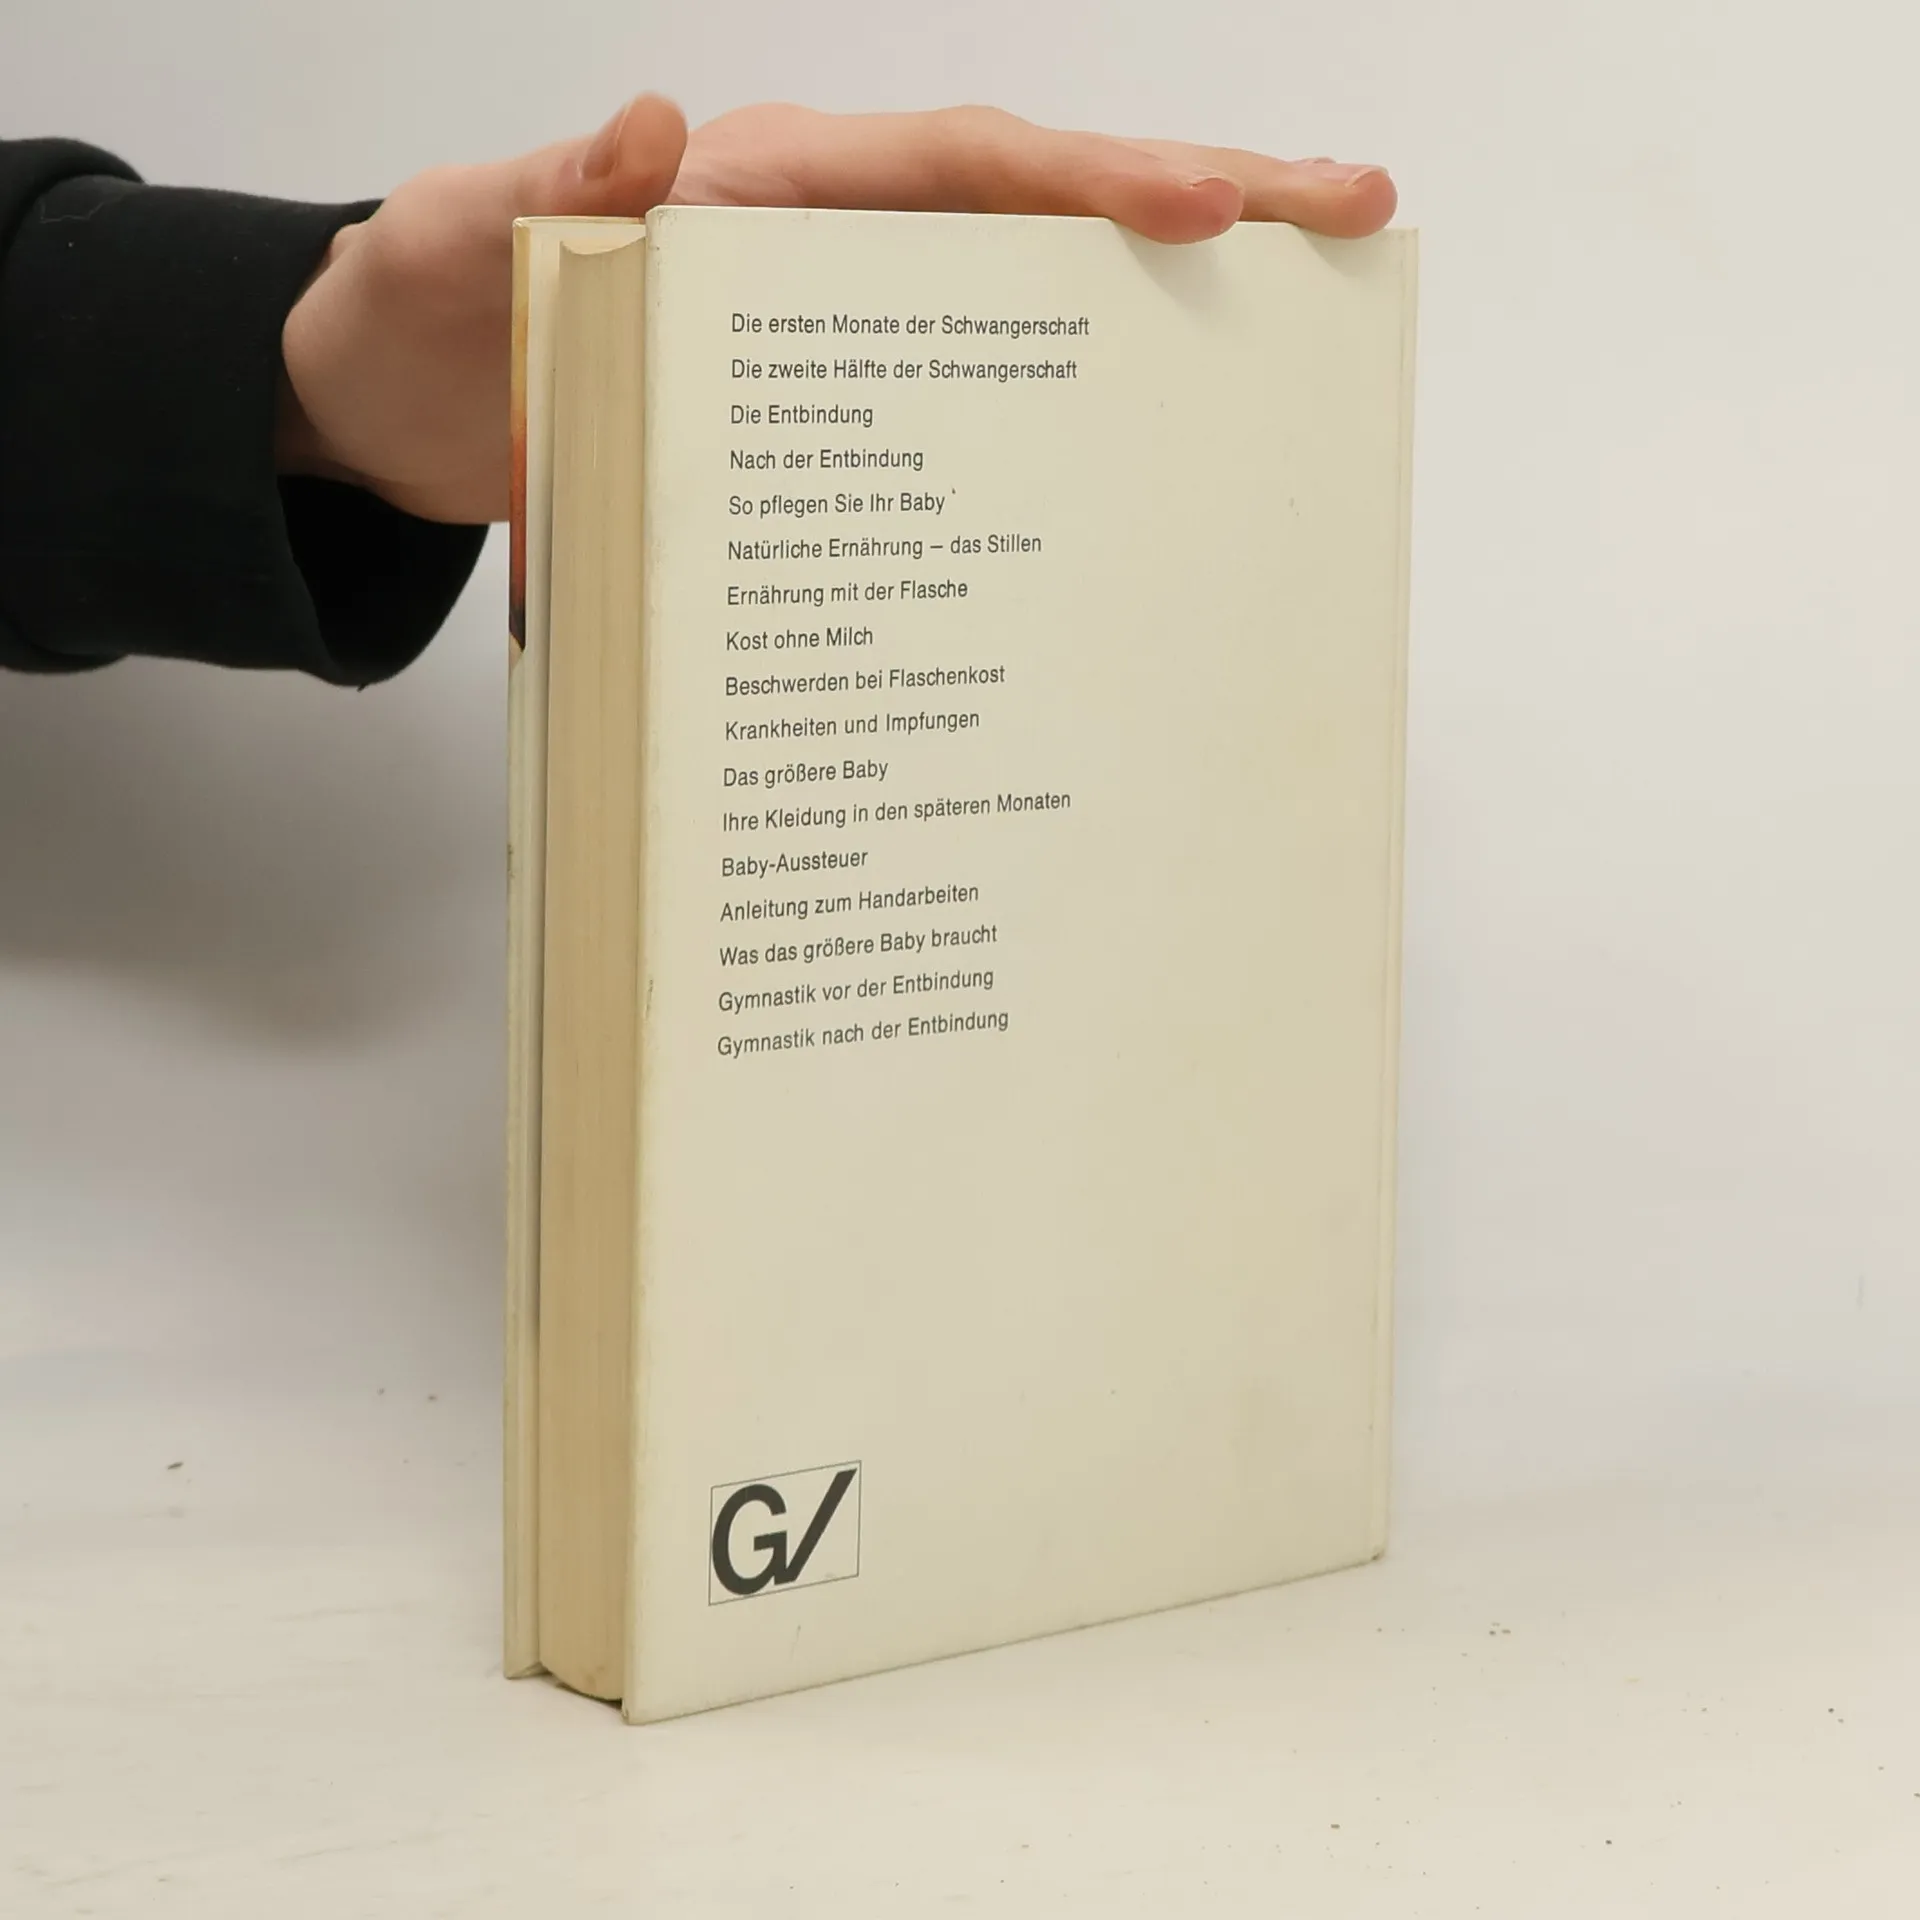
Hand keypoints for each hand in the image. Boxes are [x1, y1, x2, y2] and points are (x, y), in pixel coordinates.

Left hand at [280, 98, 1394, 524]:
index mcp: (767, 190)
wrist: (391, 410)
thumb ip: (552, 193)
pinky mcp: (826, 421)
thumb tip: (658, 130)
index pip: (961, 163)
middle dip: (1198, 208)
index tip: (1219, 203)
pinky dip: (1051, 417)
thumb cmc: (422, 313)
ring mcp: (838, 336)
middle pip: (1038, 213)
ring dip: (1154, 318)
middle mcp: (827, 249)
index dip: (1091, 181)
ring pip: (1022, 305)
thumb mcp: (459, 241)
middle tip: (1346, 219)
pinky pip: (959, 406)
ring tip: (1292, 340)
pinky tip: (1129, 465)